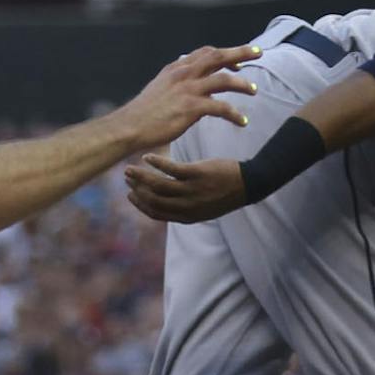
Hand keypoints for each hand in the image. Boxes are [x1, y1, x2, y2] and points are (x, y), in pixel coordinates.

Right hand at [106, 45, 259, 154]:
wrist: (129, 127)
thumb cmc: (142, 114)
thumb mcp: (158, 90)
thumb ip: (175, 84)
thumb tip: (187, 88)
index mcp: (176, 69)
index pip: (204, 53)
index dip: (222, 54)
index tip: (235, 60)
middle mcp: (183, 74)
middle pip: (218, 56)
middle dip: (241, 52)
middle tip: (258, 52)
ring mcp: (188, 90)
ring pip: (224, 80)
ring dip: (243, 84)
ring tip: (254, 90)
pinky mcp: (192, 108)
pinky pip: (222, 108)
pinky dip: (235, 114)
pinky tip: (242, 121)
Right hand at [123, 154, 251, 222]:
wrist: (248, 185)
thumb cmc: (225, 194)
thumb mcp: (204, 209)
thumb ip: (185, 208)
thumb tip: (167, 205)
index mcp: (187, 216)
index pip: (156, 213)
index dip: (140, 205)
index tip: (130, 195)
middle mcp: (187, 206)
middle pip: (154, 200)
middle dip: (137, 189)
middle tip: (127, 178)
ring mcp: (192, 190)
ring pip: (159, 185)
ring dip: (141, 177)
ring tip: (130, 168)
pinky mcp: (198, 174)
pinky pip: (171, 169)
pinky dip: (156, 163)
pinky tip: (147, 157)